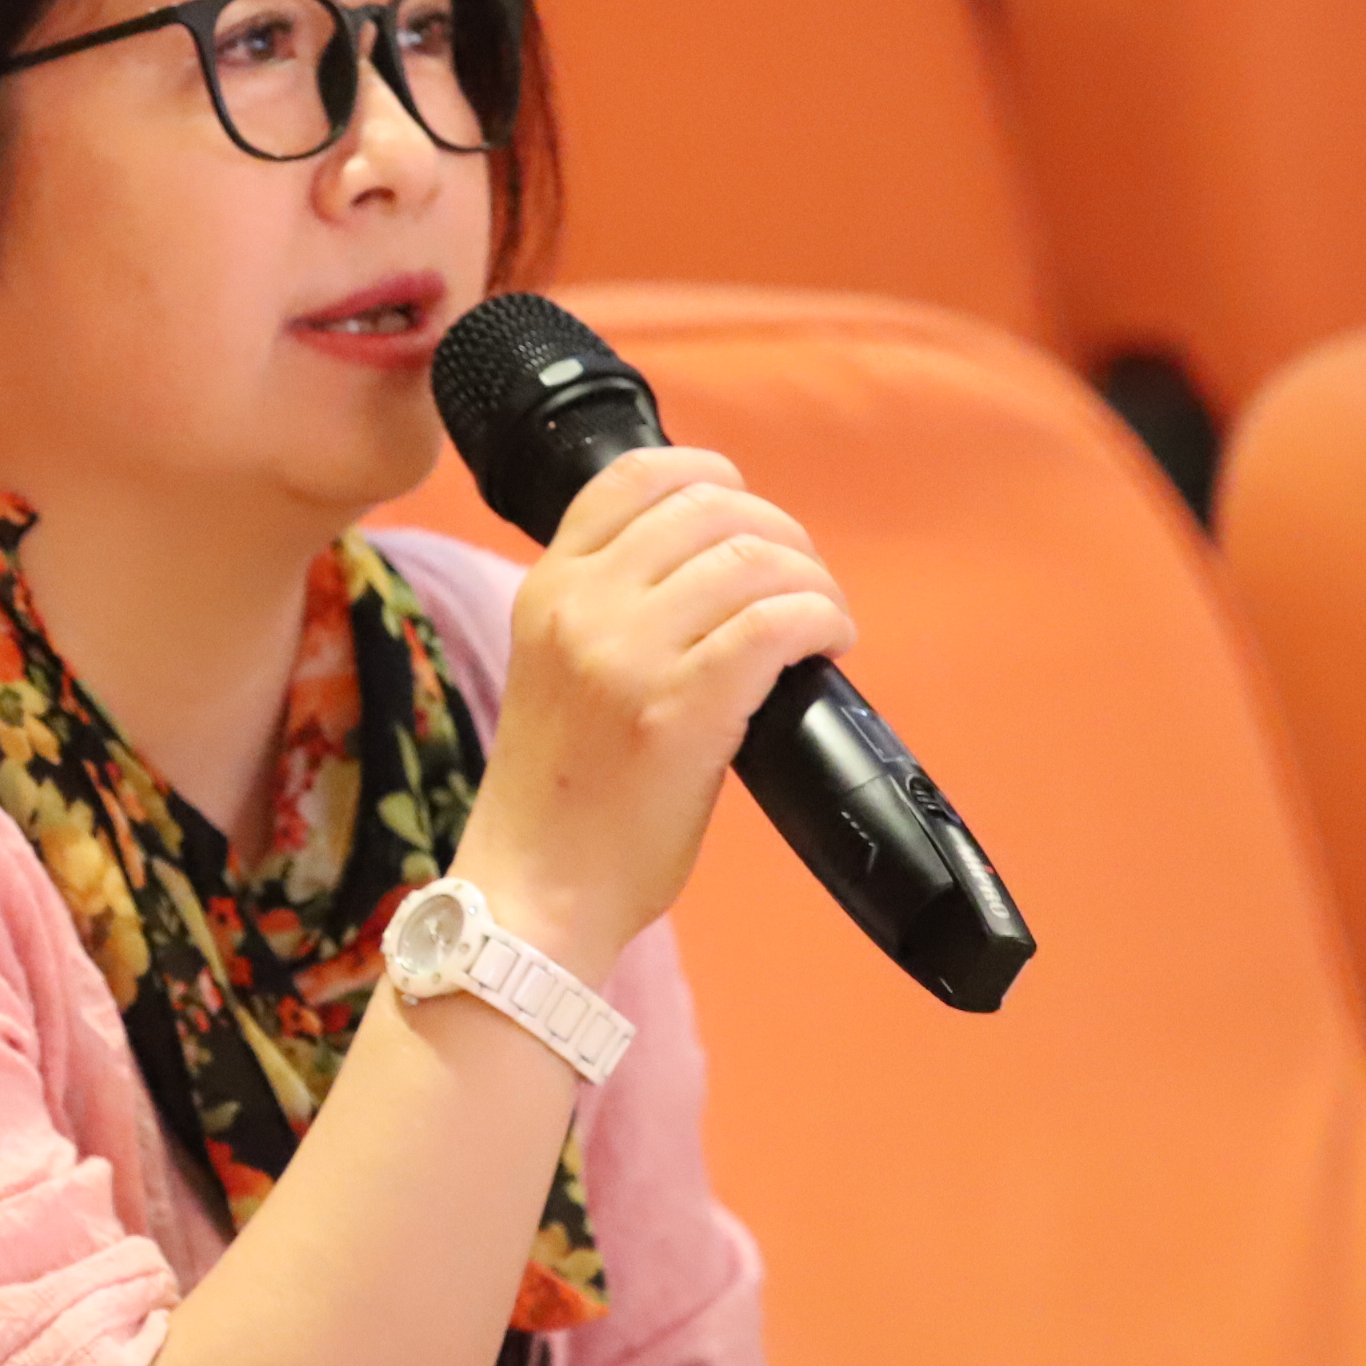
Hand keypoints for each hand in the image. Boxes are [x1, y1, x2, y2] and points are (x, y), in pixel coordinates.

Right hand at [451, 445, 855, 982]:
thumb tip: (722, 571)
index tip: (749, 523)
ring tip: (822, 621)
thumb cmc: (562, 795)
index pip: (635, 475)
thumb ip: (613, 611)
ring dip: (811, 579)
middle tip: (802, 586)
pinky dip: (820, 618)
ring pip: (754, 558)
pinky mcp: (680, 708)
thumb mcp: (557, 669)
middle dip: (780, 534)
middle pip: (710, 507)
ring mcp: (628, 654)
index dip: (712, 478)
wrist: (536, 891)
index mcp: (548, 588)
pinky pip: (776, 621)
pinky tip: (829, 645)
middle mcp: (582, 605)